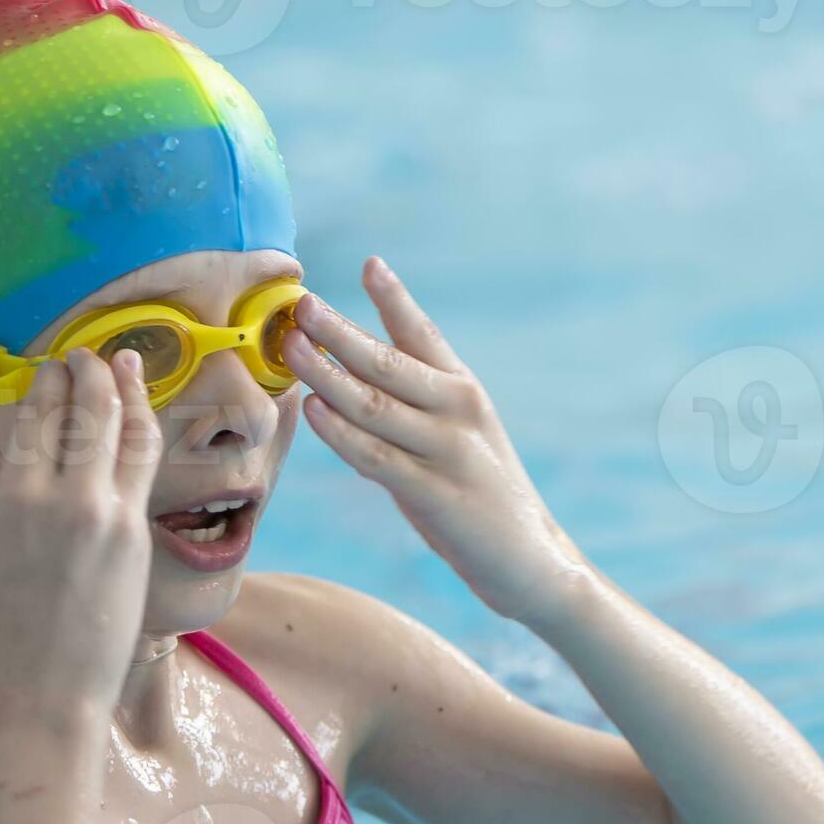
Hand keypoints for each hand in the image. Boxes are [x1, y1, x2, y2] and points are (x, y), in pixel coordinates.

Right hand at [0, 348, 162, 723]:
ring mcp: (110, 516)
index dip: (46, 381)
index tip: (48, 365)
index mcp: (15, 497)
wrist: (45, 686)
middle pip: (89, 410)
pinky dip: (142, 427)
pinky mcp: (136, 535)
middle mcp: (68, 498)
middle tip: (83, 355)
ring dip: (127, 388)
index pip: (39, 416)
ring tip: (122, 361)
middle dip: (88, 372)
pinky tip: (139, 411)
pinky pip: (143, 464)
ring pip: (128, 430)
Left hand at [288, 258, 587, 625]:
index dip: (395, 298)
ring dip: (328, 373)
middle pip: (388, 361)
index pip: (424, 333)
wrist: (532, 560)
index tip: (369, 263)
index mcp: (464, 390)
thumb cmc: (481, 494)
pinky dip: (342, 431)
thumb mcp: (456, 435)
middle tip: (302, 303)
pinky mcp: (434, 494)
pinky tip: (314, 409)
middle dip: (341, 331)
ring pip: (376, 403)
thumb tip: (350, 374)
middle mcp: (458, 410)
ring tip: (292, 347)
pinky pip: (377, 456)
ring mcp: (448, 451)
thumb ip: (413, 404)